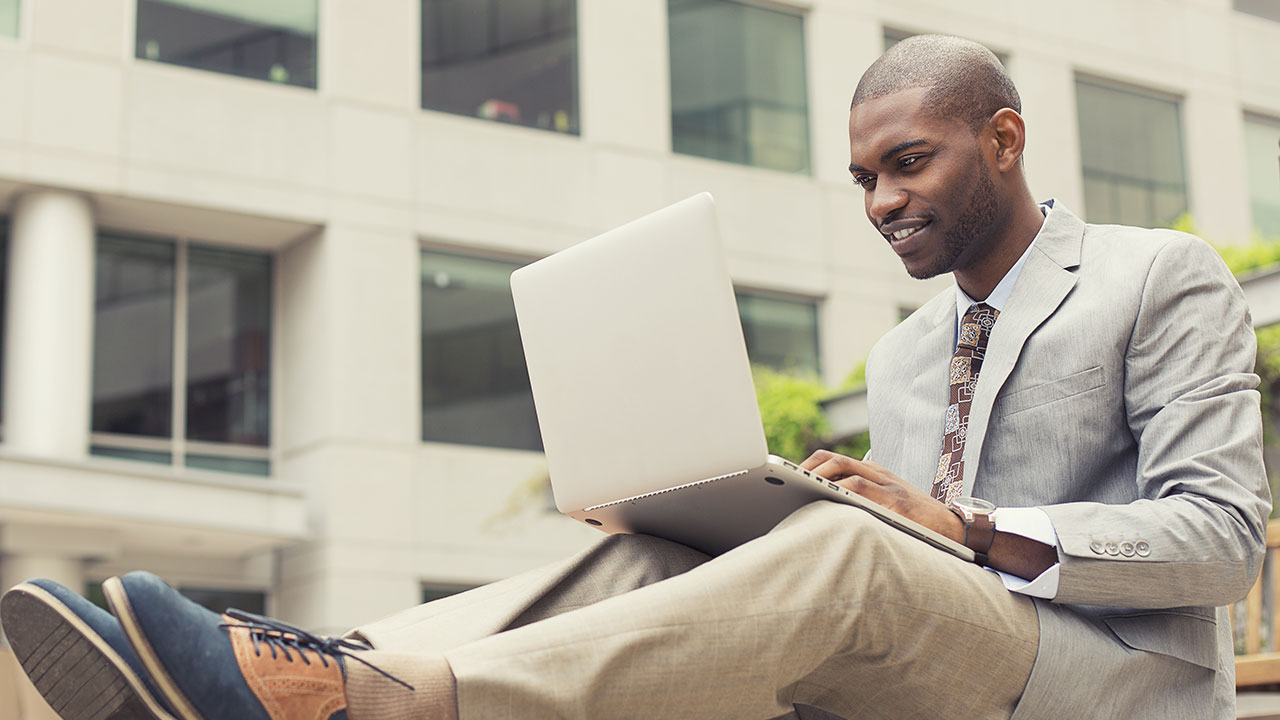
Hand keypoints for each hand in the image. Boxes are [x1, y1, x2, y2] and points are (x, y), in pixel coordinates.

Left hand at [799, 449, 964, 543]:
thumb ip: (861, 500)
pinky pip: (860, 488)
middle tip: (785, 482)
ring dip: (817, 477)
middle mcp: (877, 473)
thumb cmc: (916, 521)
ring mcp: (886, 484)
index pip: (834, 459)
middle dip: (806, 468)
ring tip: (797, 487)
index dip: (808, 464)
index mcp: (873, 472)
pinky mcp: (894, 500)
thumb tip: (824, 509)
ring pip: (843, 469)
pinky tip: (825, 498)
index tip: (786, 475)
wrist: (954, 530)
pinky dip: (839, 490)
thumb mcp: (886, 503)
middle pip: (832, 458)